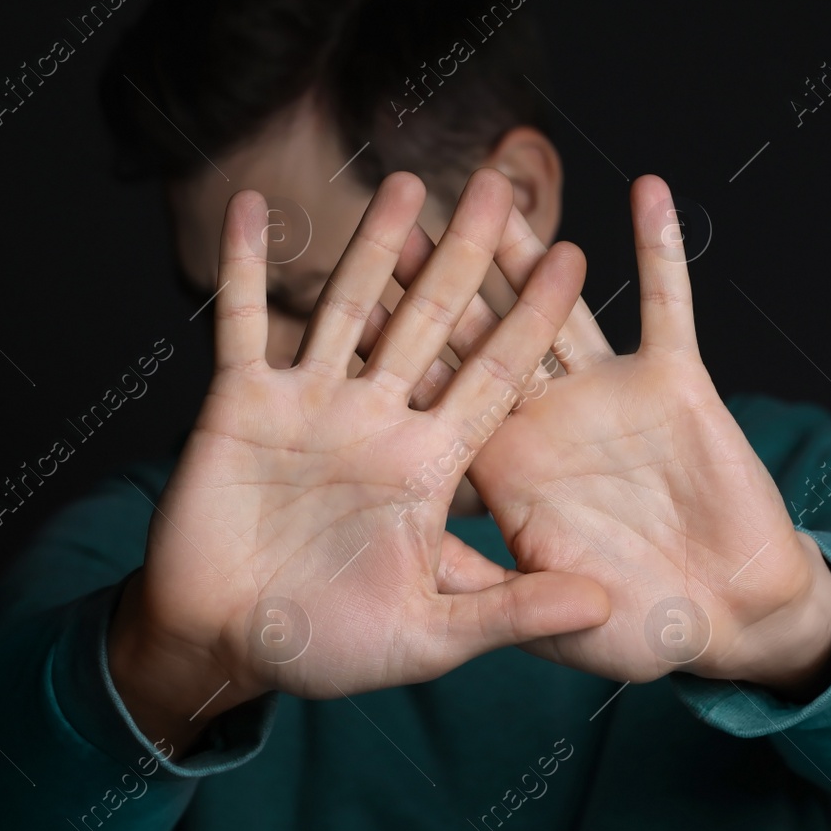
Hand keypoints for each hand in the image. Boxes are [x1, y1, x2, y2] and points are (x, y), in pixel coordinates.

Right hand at [110, 169, 609, 753]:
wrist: (226, 647)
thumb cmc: (330, 647)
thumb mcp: (432, 634)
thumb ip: (514, 609)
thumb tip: (604, 605)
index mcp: (429, 466)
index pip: (493, 377)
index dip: (532, 321)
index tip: (573, 261)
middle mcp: (377, 422)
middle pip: (431, 323)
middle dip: (464, 256)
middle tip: (497, 184)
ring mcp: (310, 405)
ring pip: (348, 307)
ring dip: (372, 246)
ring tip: (404, 183)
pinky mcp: (241, 403)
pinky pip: (243, 321)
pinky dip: (246, 266)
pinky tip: (255, 206)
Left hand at [393, 175, 830, 697]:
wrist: (728, 620)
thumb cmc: (636, 631)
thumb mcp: (554, 619)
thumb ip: (492, 596)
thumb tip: (419, 568)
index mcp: (502, 468)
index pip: (434, 398)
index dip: (394, 352)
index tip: (350, 296)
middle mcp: (544, 418)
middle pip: (480, 334)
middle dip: (443, 275)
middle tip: (399, 213)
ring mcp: (608, 395)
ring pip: (557, 305)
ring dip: (531, 247)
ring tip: (497, 183)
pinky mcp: (676, 383)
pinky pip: (669, 306)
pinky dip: (661, 251)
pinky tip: (648, 191)